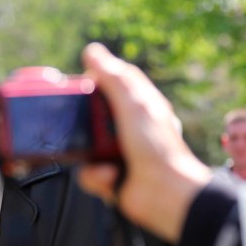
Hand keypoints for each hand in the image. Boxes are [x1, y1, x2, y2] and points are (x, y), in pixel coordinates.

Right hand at [77, 43, 212, 242]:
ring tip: (103, 161)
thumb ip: (112, 78)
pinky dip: (95, 176)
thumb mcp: (133, 105)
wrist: (165, 194)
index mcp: (140, 104)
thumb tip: (92, 52)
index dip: (96, 78)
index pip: (115, 80)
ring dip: (89, 155)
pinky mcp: (110, 176)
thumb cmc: (158, 149)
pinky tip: (110, 177)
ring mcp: (119, 152)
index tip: (79, 82)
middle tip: (83, 128)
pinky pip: (87, 172)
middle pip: (93, 114)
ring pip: (85, 145)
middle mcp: (129, 127)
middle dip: (84, 124)